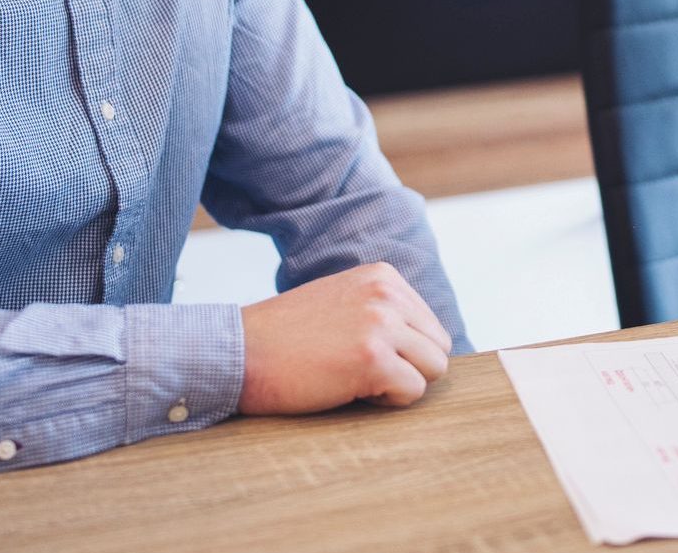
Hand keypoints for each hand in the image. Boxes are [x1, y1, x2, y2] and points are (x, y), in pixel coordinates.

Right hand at [236, 262, 452, 413]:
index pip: (430, 325)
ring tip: (357, 379)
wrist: (239, 353)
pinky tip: (351, 390)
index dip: (403, 351)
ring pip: (434, 369)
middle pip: (438, 348)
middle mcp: (387, 294)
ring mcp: (381, 325)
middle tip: (362, 372)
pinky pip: (413, 391)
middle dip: (409, 368)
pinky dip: (387, 401)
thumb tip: (426, 341)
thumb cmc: (286, 337)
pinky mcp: (374, 359)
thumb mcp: (342, 300)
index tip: (362, 353)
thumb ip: (382, 309)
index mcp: (383, 276)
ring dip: (400, 384)